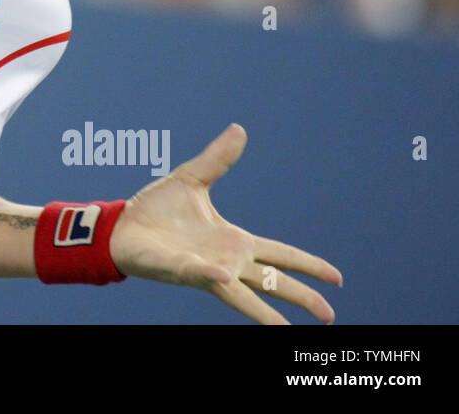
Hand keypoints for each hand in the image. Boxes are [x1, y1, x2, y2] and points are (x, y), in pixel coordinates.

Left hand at [108, 123, 342, 323]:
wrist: (122, 224)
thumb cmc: (156, 209)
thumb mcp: (192, 179)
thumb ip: (217, 158)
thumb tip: (239, 129)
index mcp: (234, 242)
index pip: (281, 256)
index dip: (308, 265)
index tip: (337, 278)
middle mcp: (226, 261)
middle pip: (272, 283)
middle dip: (301, 298)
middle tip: (330, 316)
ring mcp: (205, 270)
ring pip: (242, 295)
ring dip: (264, 312)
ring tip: (286, 329)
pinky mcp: (179, 269)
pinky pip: (199, 275)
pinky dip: (213, 276)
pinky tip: (226, 277)